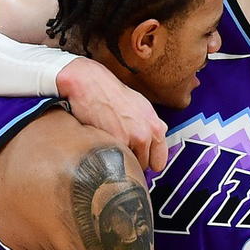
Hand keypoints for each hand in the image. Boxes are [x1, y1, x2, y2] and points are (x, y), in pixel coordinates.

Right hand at [58, 57, 169, 172]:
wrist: (90, 83)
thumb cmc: (112, 93)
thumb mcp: (141, 106)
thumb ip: (151, 126)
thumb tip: (157, 139)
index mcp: (156, 127)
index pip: (159, 161)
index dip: (147, 162)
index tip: (140, 161)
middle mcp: (147, 134)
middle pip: (143, 165)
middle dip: (132, 160)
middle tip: (120, 147)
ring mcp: (132, 139)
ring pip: (127, 164)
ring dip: (119, 159)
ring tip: (110, 143)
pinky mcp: (114, 142)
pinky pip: (113, 160)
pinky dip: (106, 155)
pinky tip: (101, 142)